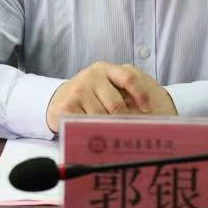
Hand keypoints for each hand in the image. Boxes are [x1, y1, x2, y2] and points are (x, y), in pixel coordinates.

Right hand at [45, 62, 176, 132]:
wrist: (60, 98)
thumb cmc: (91, 95)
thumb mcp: (106, 86)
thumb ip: (122, 92)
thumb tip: (147, 112)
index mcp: (106, 69)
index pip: (128, 78)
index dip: (141, 94)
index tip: (147, 110)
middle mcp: (92, 76)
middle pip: (116, 104)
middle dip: (124, 120)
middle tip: (132, 132)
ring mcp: (79, 90)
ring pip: (102, 117)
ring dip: (109, 129)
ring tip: (115, 138)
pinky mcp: (68, 105)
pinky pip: (86, 124)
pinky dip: (94, 132)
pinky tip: (97, 137)